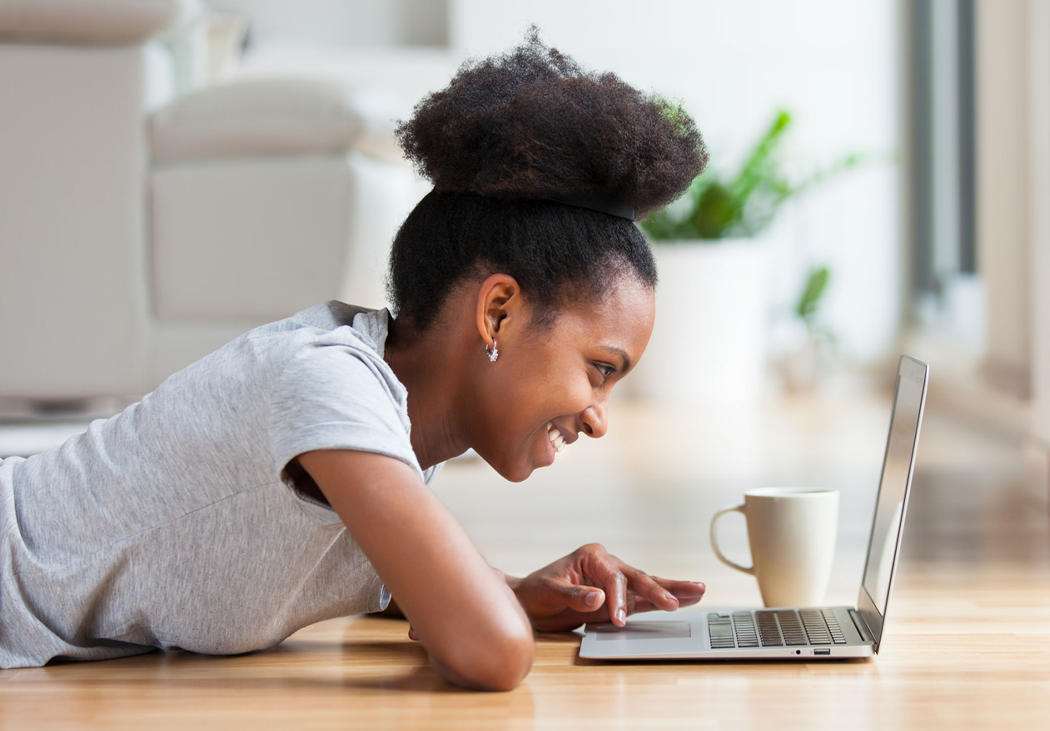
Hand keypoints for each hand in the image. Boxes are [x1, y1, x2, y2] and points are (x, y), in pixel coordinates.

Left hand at [506, 543, 704, 632]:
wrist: (529, 601)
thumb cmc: (536, 592)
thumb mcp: (549, 592)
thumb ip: (574, 596)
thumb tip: (599, 597)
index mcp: (592, 556)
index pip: (614, 577)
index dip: (618, 598)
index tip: (618, 617)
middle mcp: (607, 565)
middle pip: (638, 577)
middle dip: (659, 589)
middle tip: (679, 600)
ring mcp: (615, 582)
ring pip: (646, 585)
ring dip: (672, 590)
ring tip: (698, 590)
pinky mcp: (618, 599)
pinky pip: (642, 600)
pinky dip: (661, 601)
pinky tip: (683, 600)